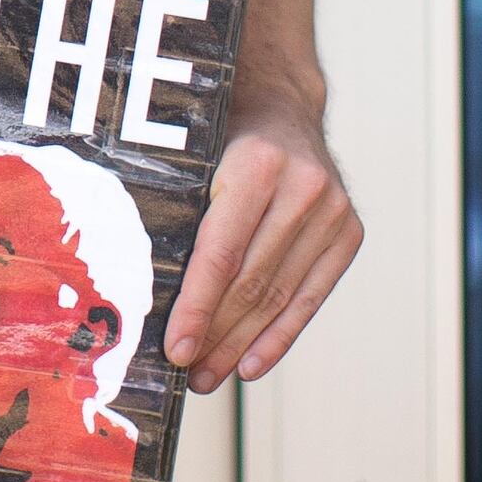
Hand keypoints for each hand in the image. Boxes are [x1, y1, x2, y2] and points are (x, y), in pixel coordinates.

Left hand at [162, 91, 363, 389]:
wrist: (281, 105)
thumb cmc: (219, 136)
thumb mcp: (193, 156)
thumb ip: (177, 211)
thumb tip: (133, 291)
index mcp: (256, 164)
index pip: (222, 254)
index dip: (198, 308)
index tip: (175, 350)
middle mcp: (303, 187)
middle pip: (252, 282)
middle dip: (216, 335)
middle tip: (186, 374)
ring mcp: (332, 211)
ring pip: (280, 295)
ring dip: (242, 344)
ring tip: (209, 376)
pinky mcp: (349, 231)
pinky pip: (311, 296)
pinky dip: (281, 336)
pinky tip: (251, 366)